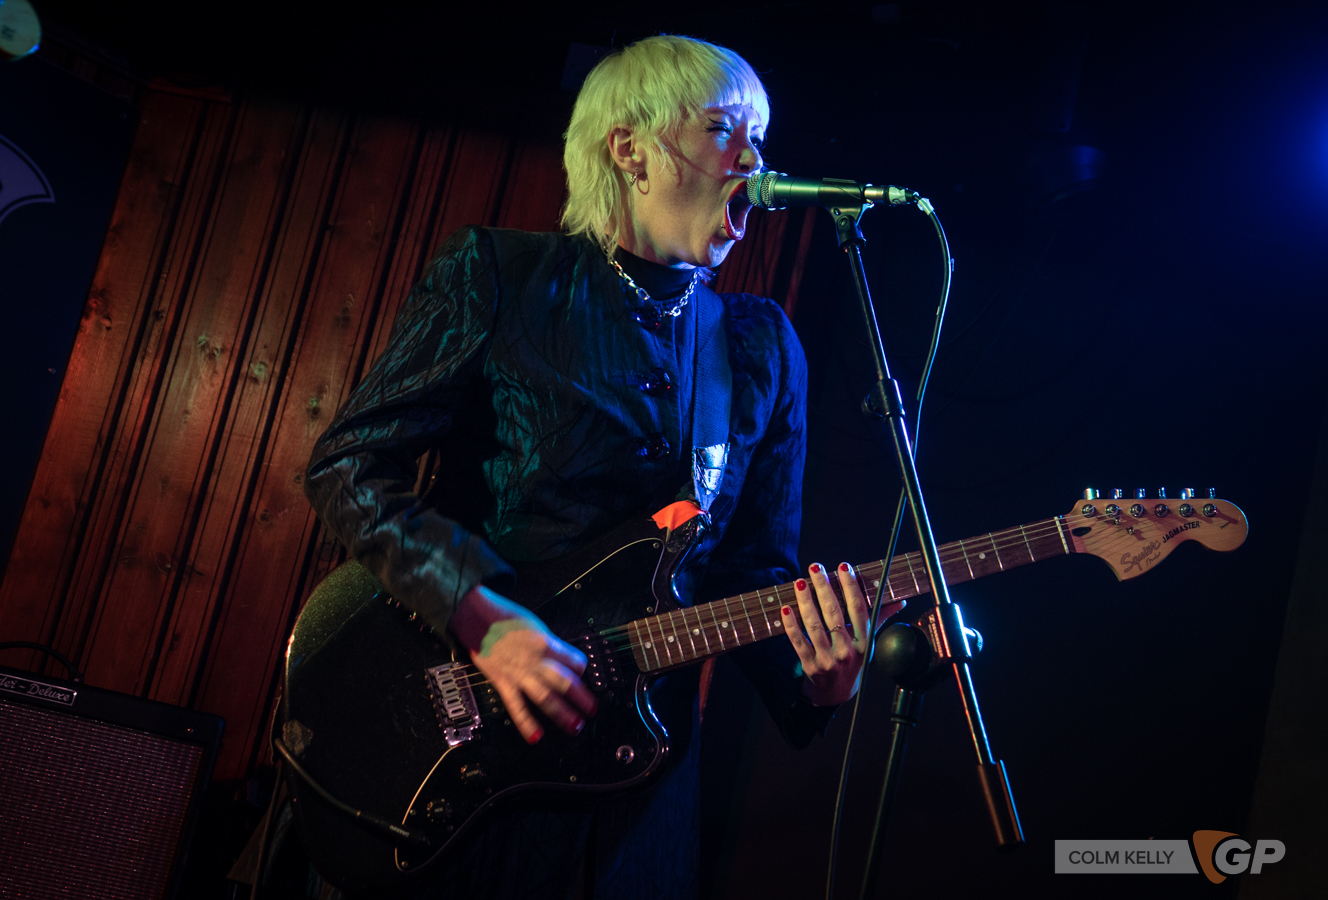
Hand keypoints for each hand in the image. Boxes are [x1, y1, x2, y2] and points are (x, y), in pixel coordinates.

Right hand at [449, 585, 597, 742]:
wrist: (477, 618)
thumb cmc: (506, 618)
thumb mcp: (534, 625)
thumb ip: (548, 643)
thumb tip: (560, 656)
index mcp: (546, 643)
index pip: (573, 660)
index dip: (581, 668)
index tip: (583, 675)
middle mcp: (535, 660)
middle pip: (564, 682)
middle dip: (581, 697)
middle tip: (592, 710)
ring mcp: (519, 673)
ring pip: (545, 697)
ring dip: (561, 713)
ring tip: (575, 726)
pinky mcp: (503, 682)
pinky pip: (516, 706)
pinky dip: (526, 723)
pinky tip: (536, 736)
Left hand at [781, 562, 906, 706]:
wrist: (836, 692)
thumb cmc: (853, 661)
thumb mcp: (869, 642)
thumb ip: (880, 618)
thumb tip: (901, 601)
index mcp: (865, 642)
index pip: (859, 609)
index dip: (851, 587)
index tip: (844, 567)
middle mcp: (848, 651)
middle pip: (834, 614)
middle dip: (824, 588)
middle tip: (815, 568)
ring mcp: (828, 660)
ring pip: (814, 625)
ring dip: (806, 602)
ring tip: (800, 582)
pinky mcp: (810, 666)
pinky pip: (799, 642)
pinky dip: (791, 624)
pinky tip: (786, 608)